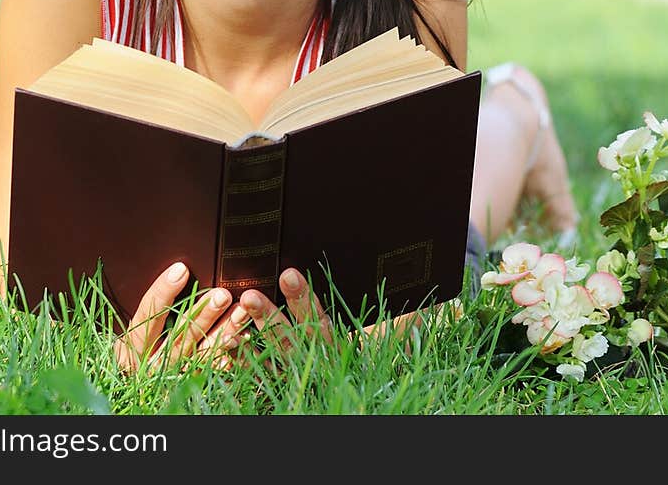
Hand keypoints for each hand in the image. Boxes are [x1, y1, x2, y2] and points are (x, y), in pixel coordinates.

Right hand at [112, 261, 235, 373]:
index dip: (163, 292)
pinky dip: (227, 356)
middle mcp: (152, 365)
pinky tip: (239, 341)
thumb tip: (175, 272)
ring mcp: (172, 377)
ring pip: (200, 354)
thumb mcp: (135, 330)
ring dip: (222, 332)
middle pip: (179, 337)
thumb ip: (149, 310)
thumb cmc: (138, 349)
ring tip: (239, 313)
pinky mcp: (189, 385)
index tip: (181, 269)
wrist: (132, 395)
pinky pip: (211, 370)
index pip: (147, 317)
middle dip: (203, 314)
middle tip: (222, 295)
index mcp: (133, 348)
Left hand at [213, 268, 432, 362]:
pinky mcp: (278, 383)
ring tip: (235, 307)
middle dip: (270, 317)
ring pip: (267, 356)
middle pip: (289, 342)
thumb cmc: (377, 357)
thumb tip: (441, 302)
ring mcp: (294, 377)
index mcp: (340, 350)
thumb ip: (407, 323)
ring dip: (249, 334)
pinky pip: (255, 375)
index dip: (304, 300)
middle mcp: (315, 365)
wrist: (364, 396)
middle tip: (251, 293)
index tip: (289, 273)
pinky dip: (240, 361)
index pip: (320, 323)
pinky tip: (226, 343)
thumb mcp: (393, 343)